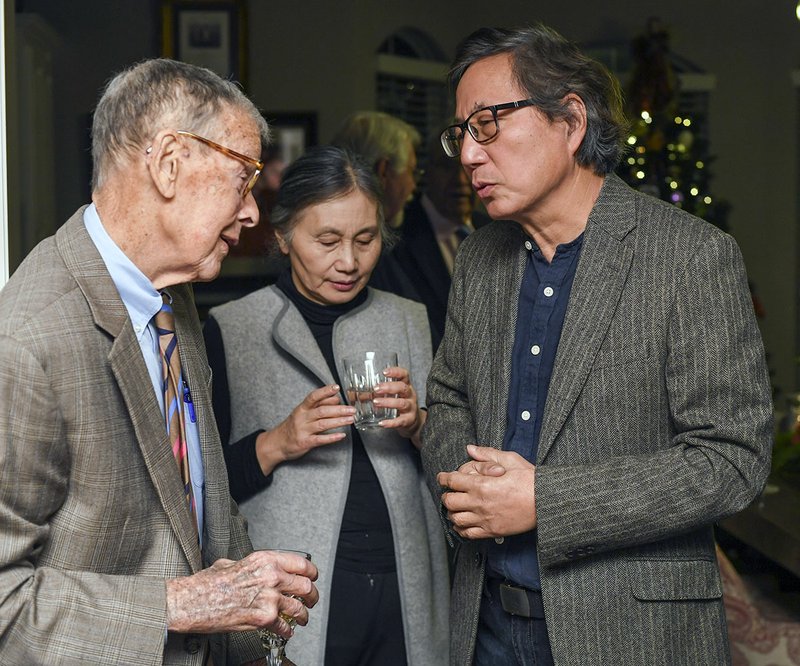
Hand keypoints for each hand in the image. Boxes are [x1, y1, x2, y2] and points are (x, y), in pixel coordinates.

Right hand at [166, 549, 318, 636]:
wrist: (192, 602)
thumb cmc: (207, 584)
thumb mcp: (232, 563)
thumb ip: (250, 565)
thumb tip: (256, 569)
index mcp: (265, 560)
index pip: (301, 563)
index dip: (311, 572)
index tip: (312, 577)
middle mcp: (271, 576)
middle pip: (306, 585)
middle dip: (312, 595)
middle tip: (312, 599)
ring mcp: (269, 597)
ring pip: (300, 607)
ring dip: (304, 614)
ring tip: (303, 618)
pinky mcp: (264, 617)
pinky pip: (284, 626)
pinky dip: (287, 630)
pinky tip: (286, 630)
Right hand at [256, 385, 354, 474]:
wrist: (277, 443)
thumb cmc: (293, 426)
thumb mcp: (303, 413)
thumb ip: (319, 405)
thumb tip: (336, 398)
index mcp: (302, 408)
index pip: (314, 396)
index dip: (325, 391)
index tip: (336, 387)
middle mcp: (302, 418)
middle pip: (322, 411)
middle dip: (339, 410)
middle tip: (352, 409)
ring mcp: (303, 430)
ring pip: (323, 424)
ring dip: (338, 421)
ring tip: (350, 420)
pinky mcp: (304, 442)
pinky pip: (320, 440)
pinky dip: (331, 438)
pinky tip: (341, 435)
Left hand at [373, 366, 425, 447]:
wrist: (413, 422)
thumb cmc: (399, 405)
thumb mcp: (392, 395)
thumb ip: (377, 393)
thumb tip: (357, 394)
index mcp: (405, 386)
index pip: (404, 375)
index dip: (396, 372)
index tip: (384, 372)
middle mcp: (410, 395)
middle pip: (403, 388)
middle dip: (389, 387)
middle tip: (376, 389)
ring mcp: (411, 408)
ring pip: (402, 403)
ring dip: (388, 402)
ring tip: (376, 402)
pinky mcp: (409, 420)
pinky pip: (400, 421)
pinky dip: (391, 422)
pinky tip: (382, 423)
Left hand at [437, 445, 536, 538]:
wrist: (546, 502)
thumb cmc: (530, 480)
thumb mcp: (510, 460)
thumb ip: (487, 454)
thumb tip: (470, 449)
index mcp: (481, 484)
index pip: (452, 481)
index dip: (443, 478)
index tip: (442, 478)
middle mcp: (479, 503)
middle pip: (449, 502)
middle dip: (445, 496)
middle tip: (448, 493)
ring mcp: (485, 519)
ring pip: (456, 519)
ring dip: (451, 513)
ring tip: (454, 508)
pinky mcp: (492, 531)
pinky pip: (468, 534)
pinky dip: (461, 529)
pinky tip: (462, 523)